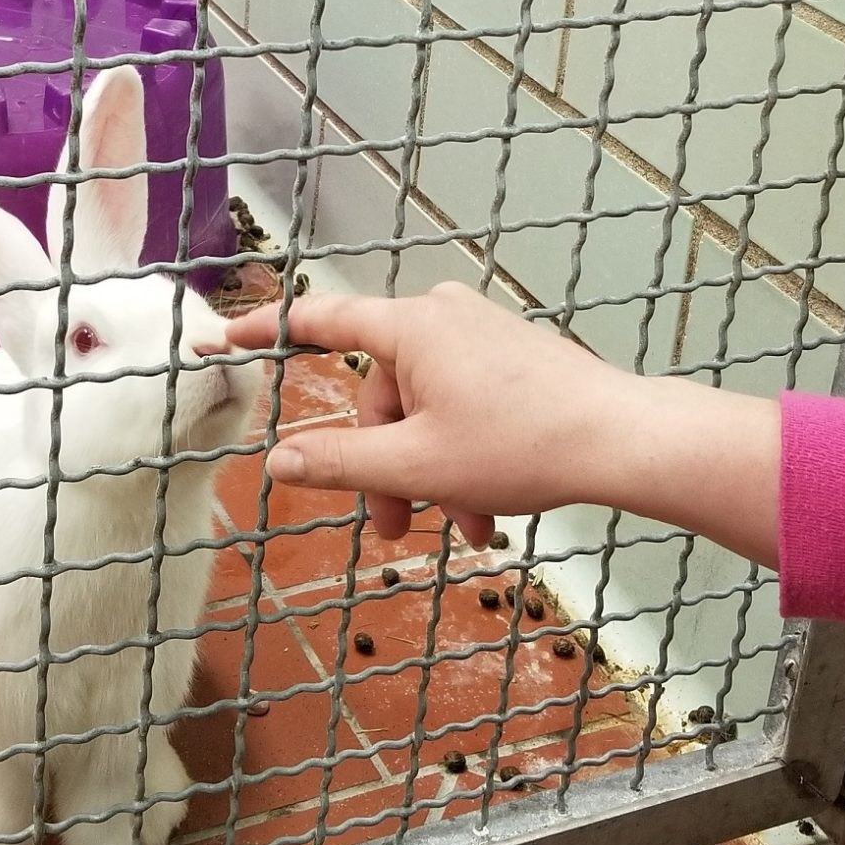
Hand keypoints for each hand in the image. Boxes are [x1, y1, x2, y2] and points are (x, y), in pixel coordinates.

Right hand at [226, 281, 782, 569]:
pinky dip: (462, 454)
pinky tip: (487, 510)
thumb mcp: (416, 465)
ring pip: (424, 407)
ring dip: (429, 470)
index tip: (221, 337)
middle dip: (384, 463)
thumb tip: (275, 459)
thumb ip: (338, 461)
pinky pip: (462, 404)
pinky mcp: (511, 356)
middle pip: (380, 391)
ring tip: (462, 527)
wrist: (622, 439)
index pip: (318, 319)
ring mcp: (481, 333)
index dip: (265, 331)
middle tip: (395, 527)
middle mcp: (443, 316)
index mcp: (411, 327)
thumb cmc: (522, 445)